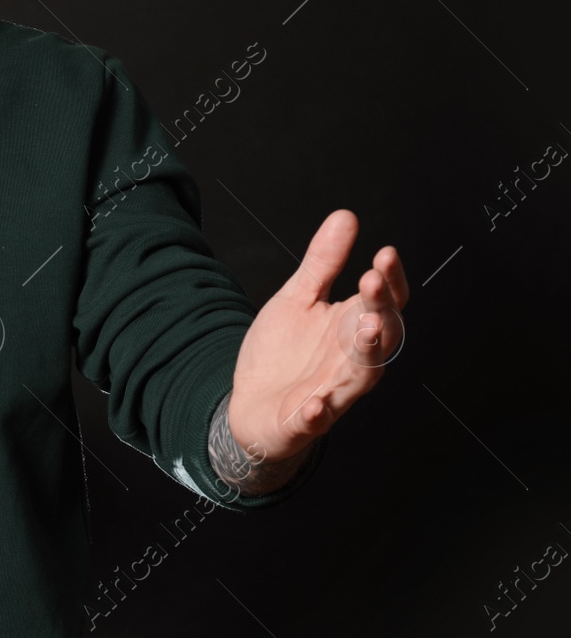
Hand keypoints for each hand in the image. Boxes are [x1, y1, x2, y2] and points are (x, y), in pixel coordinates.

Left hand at [228, 209, 408, 463]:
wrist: (250, 402)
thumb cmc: (284, 352)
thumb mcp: (298, 298)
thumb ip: (323, 263)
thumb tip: (346, 217)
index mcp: (352, 327)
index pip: (383, 302)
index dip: (389, 280)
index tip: (385, 253)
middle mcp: (352, 360)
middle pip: (382, 335)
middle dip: (381, 308)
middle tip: (373, 282)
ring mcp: (332, 391)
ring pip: (362, 376)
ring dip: (367, 354)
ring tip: (367, 329)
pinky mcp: (306, 421)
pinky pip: (318, 419)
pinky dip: (319, 413)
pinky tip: (316, 406)